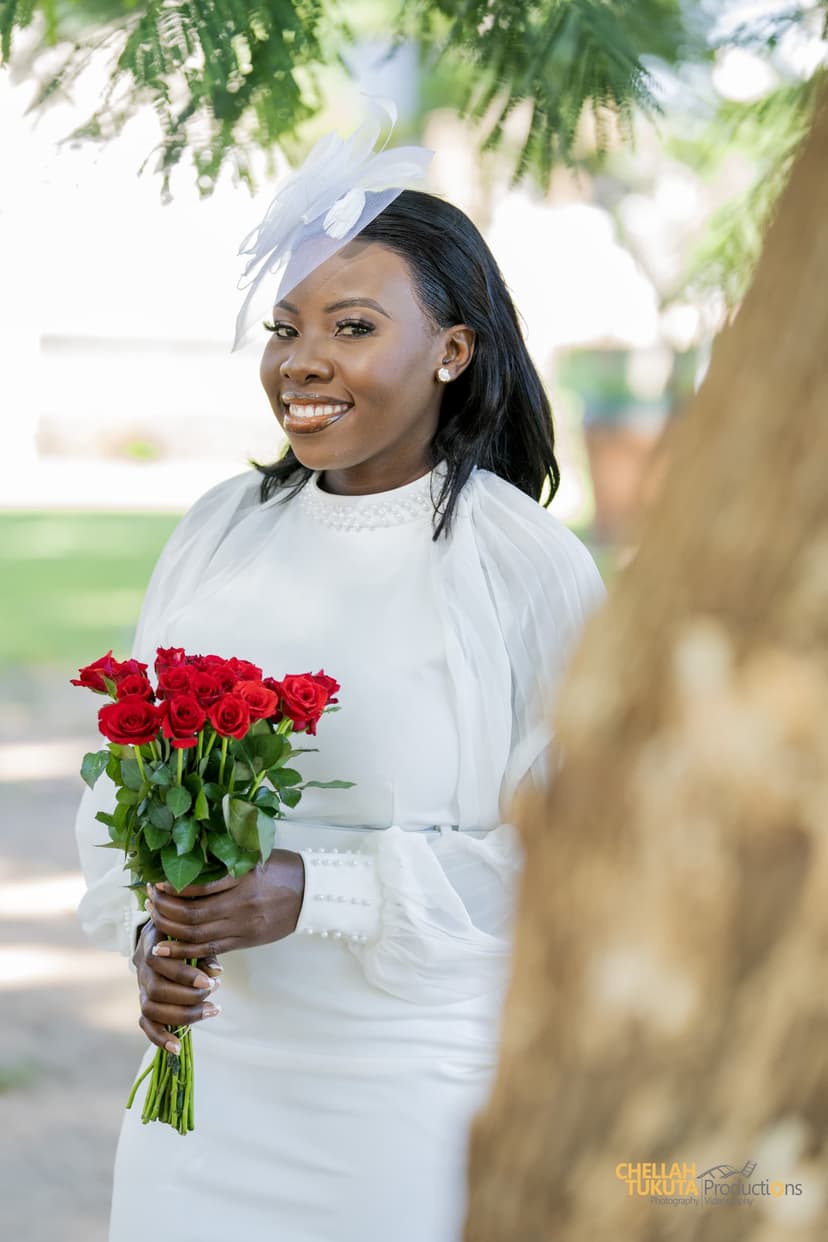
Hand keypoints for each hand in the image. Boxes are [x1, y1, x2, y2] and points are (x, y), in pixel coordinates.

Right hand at [133, 919, 221, 1052]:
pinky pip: (146, 1024)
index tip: (210, 981)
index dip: (184, 975)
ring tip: (211, 1010)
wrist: (163, 933)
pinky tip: (177, 1048)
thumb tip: (217, 972)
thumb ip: (204, 952)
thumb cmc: (183, 934)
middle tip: (213, 993)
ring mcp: (141, 988)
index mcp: (150, 945)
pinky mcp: (145, 1003)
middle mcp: (142, 968)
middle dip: (188, 997)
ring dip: (183, 1014)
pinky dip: (160, 1038)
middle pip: (156, 990)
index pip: (159, 963)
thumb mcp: (194, 935)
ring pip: (150, 1009)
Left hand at [145, 849, 305, 959]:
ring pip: (197, 936)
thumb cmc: (284, 869)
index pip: (199, 889)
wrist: (314, 894)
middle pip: (192, 916)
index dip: (172, 889)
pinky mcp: (246, 941)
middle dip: (165, 910)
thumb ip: (227, 863)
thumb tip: (192, 862)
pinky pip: (211, 949)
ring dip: (170, 930)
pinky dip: (186, 949)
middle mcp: (242, 907)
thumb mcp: (256, 858)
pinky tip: (169, 946)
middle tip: (149, 900)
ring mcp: (244, 927)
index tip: (155, 882)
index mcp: (244, 882)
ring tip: (154, 920)